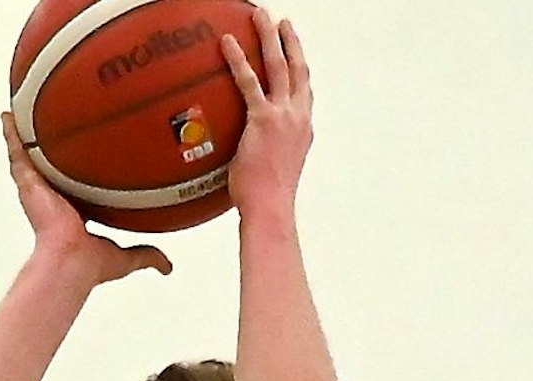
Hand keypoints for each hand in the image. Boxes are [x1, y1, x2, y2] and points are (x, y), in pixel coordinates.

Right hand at [1, 113, 170, 284]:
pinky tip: (8, 116)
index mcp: (73, 213)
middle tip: (51, 125)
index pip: (74, 186)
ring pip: (30, 156)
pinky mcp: (27, 183)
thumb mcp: (125, 258)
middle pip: (50, 167)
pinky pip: (16, 152)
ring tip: (23, 113)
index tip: (83, 157)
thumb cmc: (88, 265)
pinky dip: (10, 133)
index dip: (77, 172)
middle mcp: (53, 200)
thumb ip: (146, 256)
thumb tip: (166, 267)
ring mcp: (38, 190)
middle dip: (49, 148)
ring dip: (26, 135)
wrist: (71, 262)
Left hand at [221, 7, 311, 218]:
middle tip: (282, 23)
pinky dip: (239, 60)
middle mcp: (299, 118)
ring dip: (270, 37)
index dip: (299, 67)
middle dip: (290, 42)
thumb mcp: (273, 167)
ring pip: (279, 66)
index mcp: (303, 129)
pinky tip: (228, 43)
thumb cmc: (267, 197)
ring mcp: (284, 117)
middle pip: (297, 69)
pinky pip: (249, 82)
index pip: (303, 91)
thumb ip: (264, 149)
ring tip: (261, 16)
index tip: (294, 51)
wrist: (270, 208)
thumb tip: (244, 150)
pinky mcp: (264, 120)